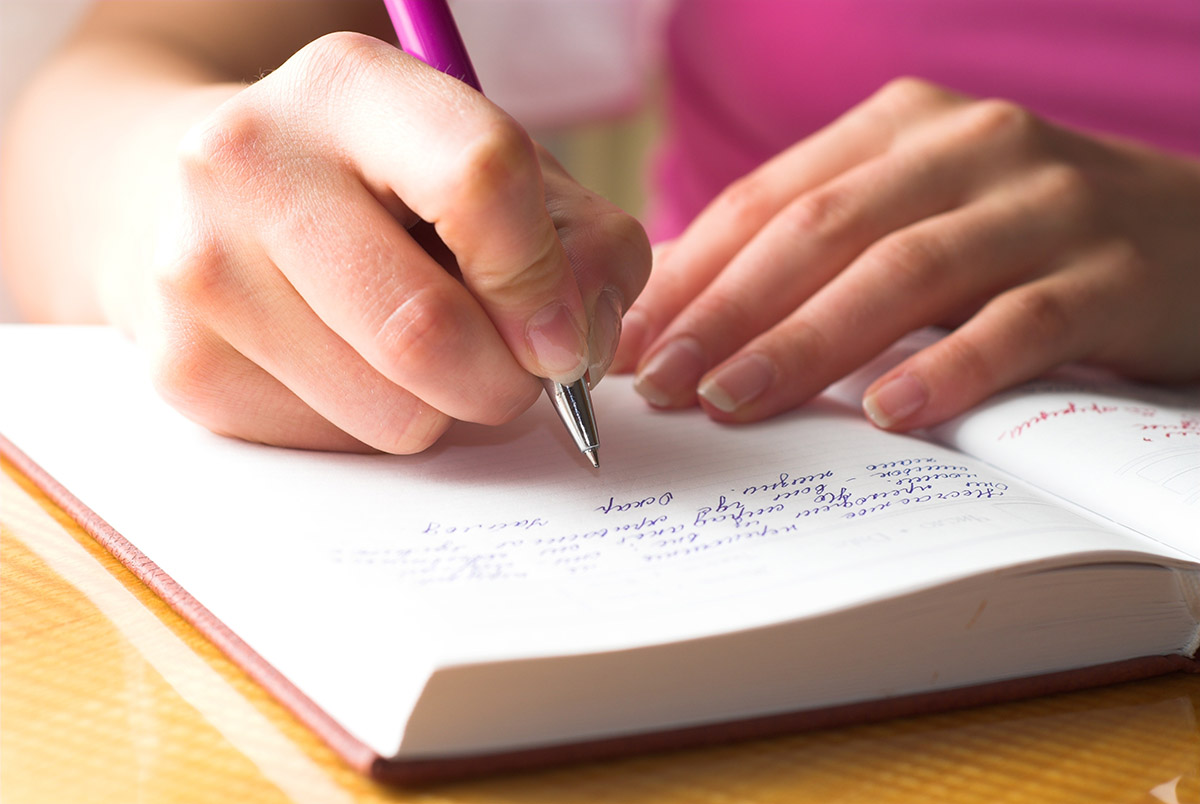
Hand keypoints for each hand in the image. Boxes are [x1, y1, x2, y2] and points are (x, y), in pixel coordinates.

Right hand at [135, 33, 648, 451]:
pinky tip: (353, 366)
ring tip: (419, 353)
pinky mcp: (183, 364)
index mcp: (351, 86)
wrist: (215, 201)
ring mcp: (200, 268)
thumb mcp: (501, 176)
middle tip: (512, 371)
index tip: (562, 333)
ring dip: (442, 410)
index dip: (543, 281)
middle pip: (424, 330)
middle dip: (504, 381)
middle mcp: (251, 162)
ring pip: (390, 413)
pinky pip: (337, 447)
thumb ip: (581, 244)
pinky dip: (376, 426)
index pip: (480, 182)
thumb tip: (576, 347)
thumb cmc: (389, 189)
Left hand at [612, 78, 1199, 429]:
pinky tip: (889, 412)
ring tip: (737, 400)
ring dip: (809, 340)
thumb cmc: (1020, 240)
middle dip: (728, 310)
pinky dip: (950, 366)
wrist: (1196, 236)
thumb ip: (816, 249)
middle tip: (661, 382)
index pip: (769, 198)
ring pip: (905, 270)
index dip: (692, 271)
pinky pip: (1020, 321)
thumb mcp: (913, 217)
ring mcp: (1045, 204)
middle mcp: (969, 147)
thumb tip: (683, 311)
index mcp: (901, 128)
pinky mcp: (1113, 273)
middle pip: (822, 229)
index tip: (627, 340)